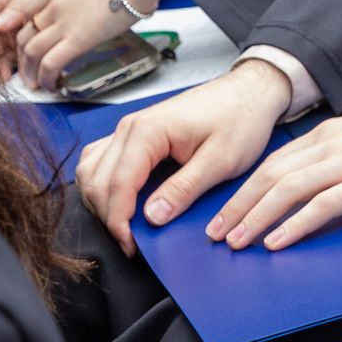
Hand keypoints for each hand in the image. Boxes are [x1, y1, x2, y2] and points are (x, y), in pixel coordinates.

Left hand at [0, 0, 122, 91]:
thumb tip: (75, 13)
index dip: (9, 33)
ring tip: (36, 84)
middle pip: (21, 36)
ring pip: (30, 53)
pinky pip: (51, 63)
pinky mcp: (77, 38)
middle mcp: (51, 5)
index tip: (12, 47)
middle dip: (20, 61)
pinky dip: (47, 77)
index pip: (16, 11)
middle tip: (25, 72)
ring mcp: (62, 21)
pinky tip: (52, 83)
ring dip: (30, 73)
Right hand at [75, 60, 289, 254]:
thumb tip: (152, 217)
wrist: (249, 93)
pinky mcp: (135, 134)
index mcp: (148, 131)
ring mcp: (129, 129)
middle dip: (109, 217)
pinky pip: (102, 162)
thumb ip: (184, 189)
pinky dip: (104, 186)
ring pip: (92, 172)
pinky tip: (121, 203)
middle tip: (132, 244)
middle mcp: (130, 127)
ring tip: (126, 227)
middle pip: (97, 181)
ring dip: (101, 203)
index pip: (117, 185)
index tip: (132, 248)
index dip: (119, 222)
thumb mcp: (221, 160)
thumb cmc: (241, 120)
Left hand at [206, 96, 341, 250]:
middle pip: (272, 175)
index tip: (227, 210)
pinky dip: (295, 224)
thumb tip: (314, 166)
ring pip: (288, 190)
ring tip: (239, 240)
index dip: (246, 188)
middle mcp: (331, 145)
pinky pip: (321, 205)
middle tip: (218, 231)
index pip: (275, 161)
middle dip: (240, 205)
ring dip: (258, 217)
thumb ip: (336, 147)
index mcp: (329, 133)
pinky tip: (278, 240)